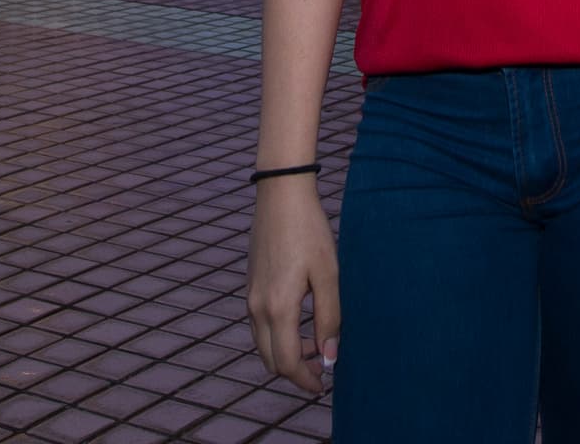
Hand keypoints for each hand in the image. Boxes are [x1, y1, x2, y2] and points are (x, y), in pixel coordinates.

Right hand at [246, 180, 339, 393]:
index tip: (324, 385)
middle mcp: (257, 308)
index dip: (304, 380)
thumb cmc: (309, 231)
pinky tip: (299, 320)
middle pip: (270, 360)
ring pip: (263, 344)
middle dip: (295, 370)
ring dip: (285, 353)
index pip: (286, 363)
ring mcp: (250, 297)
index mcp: (278, 308)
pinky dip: (276, 335)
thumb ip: (329, 317)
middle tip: (322, 367)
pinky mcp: (250, 286)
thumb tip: (330, 356)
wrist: (281, 195)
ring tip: (314, 342)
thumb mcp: (328, 274)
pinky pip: (258, 325)